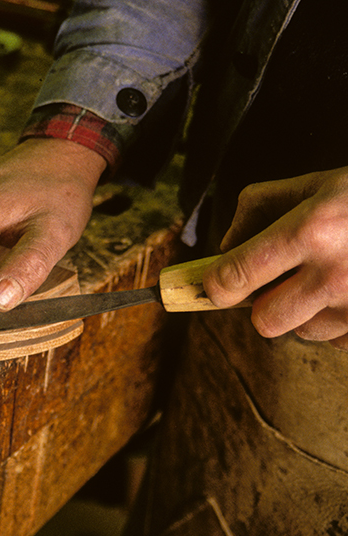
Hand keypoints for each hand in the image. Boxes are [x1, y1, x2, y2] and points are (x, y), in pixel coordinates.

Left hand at [202, 167, 347, 349]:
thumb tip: (224, 248)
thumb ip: (259, 207)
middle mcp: (335, 274)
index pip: (236, 276)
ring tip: (334, 277)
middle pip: (264, 321)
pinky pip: (339, 340)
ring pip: (303, 332)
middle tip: (281, 281)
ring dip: (306, 312)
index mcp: (311, 231)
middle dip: (263, 304)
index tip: (213, 286)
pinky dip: (339, 321)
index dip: (214, 286)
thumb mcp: (319, 182)